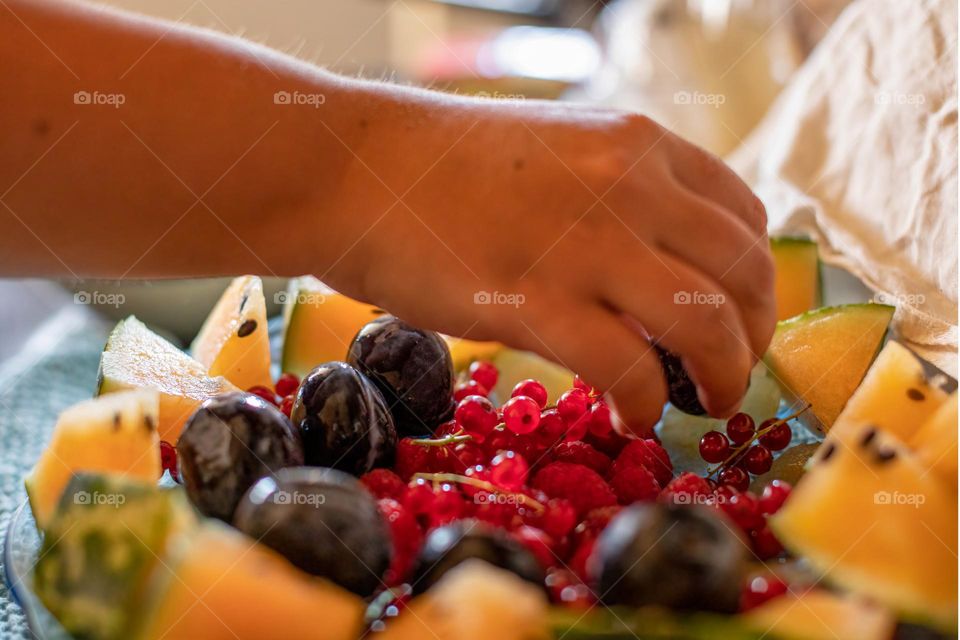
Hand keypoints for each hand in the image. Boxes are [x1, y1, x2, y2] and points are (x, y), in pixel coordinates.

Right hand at [322, 98, 775, 434]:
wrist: (357, 170)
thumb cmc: (446, 169)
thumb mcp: (560, 152)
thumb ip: (622, 194)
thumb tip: (663, 263)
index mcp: (639, 145)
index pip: (744, 219)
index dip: (754, 285)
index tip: (735, 322)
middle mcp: (631, 186)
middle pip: (744, 275)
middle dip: (751, 339)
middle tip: (726, 376)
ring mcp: (588, 244)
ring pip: (706, 325)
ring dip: (720, 378)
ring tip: (699, 405)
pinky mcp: (538, 300)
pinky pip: (631, 370)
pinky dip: (645, 406)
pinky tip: (627, 416)